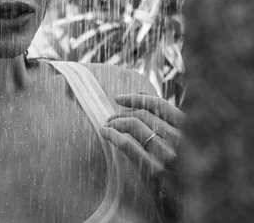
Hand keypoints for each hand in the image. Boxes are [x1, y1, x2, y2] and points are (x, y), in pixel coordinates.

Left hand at [100, 93, 183, 221]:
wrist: (198, 208)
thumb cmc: (190, 175)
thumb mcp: (187, 146)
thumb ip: (168, 122)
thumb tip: (144, 96)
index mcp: (191, 131)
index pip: (160, 105)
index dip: (136, 98)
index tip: (120, 99)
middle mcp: (181, 140)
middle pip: (143, 114)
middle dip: (122, 114)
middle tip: (111, 118)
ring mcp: (169, 155)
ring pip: (134, 125)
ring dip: (115, 123)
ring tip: (107, 126)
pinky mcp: (155, 171)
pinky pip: (128, 145)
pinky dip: (113, 135)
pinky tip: (105, 134)